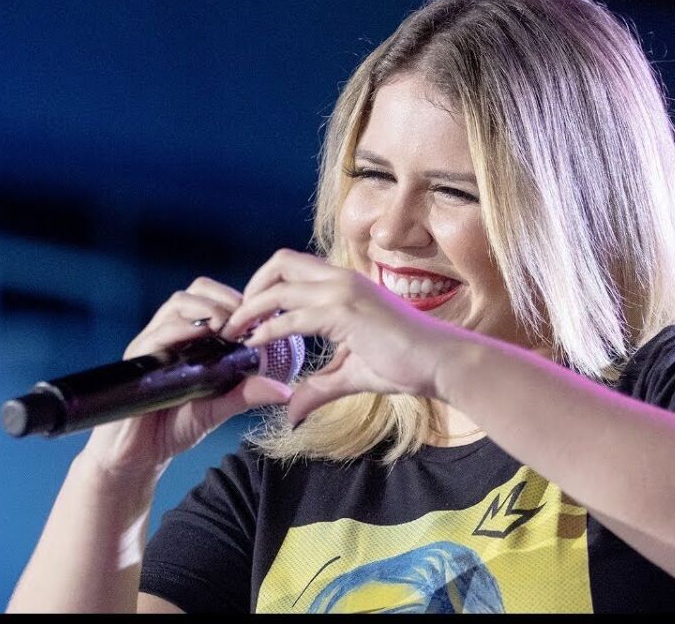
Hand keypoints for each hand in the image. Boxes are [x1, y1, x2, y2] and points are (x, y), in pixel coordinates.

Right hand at [79, 277, 294, 479]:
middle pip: (196, 292)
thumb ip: (247, 394)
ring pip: (178, 304)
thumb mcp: (219, 407)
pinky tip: (200, 339)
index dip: (237, 301)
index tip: (260, 317)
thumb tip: (284, 390)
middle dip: (225, 299)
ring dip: (207, 309)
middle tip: (245, 321)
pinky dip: (181, 330)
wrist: (138, 455)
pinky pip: (157, 334)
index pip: (212, 299)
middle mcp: (170, 333)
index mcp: (191, 338)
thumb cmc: (175, 426)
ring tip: (227, 328)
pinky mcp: (137, 360)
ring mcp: (152, 343)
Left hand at [219, 249, 470, 424]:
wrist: (440, 363)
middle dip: (251, 288)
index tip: (247, 317)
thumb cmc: (406, 364)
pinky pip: (292, 316)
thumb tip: (292, 411)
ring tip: (233, 331)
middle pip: (279, 263)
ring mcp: (344, 292)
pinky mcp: (345, 312)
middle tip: (234, 319)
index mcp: (345, 285)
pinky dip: (268, 329)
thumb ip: (319, 387)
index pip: (293, 269)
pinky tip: (255, 344)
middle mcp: (342, 279)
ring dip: (250, 307)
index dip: (264, 287)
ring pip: (279, 284)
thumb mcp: (352, 374)